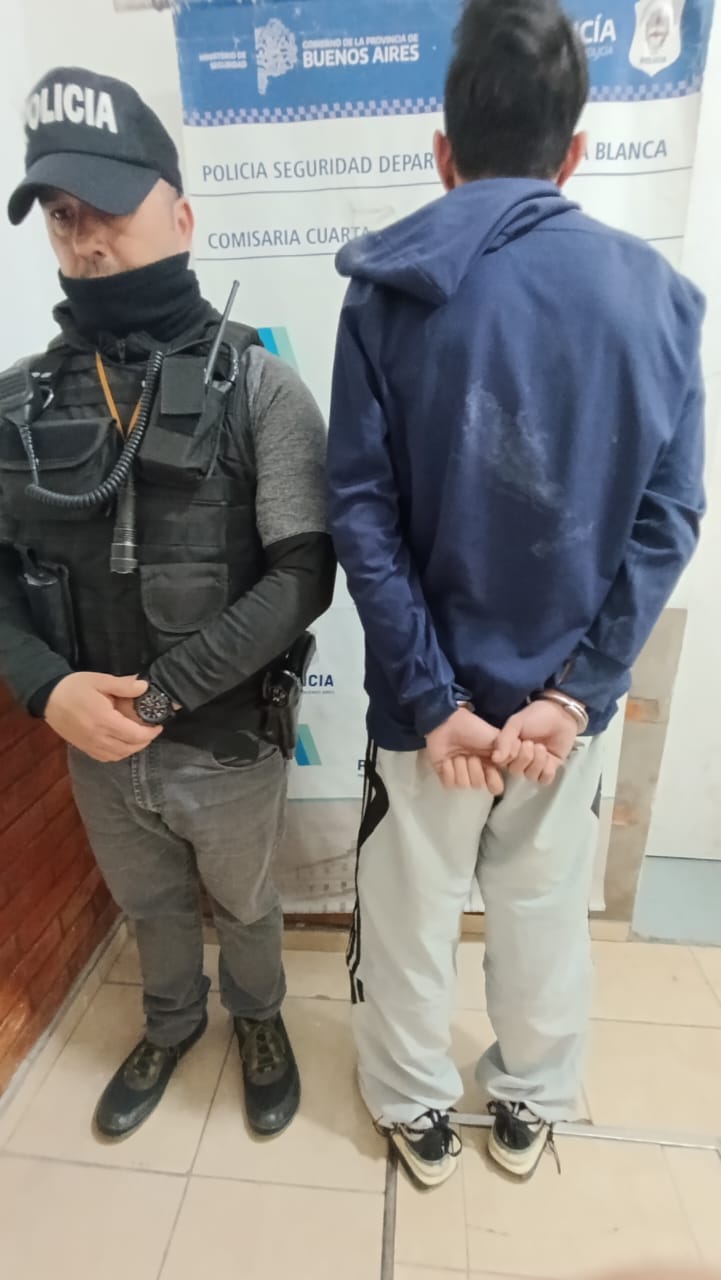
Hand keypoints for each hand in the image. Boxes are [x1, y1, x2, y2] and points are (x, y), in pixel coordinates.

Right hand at [45, 673, 162, 762]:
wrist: (48, 697)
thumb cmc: (74, 687)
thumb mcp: (100, 680)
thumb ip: (123, 685)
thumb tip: (144, 687)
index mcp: (104, 720)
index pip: (134, 734)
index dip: (150, 733)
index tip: (158, 725)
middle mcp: (98, 737)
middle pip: (129, 748)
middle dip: (144, 741)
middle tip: (151, 730)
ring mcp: (90, 745)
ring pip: (118, 755)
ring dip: (132, 749)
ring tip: (139, 737)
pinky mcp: (83, 748)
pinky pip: (106, 758)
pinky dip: (118, 754)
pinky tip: (122, 744)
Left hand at [426, 708, 504, 793]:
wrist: (448, 723)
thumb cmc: (473, 729)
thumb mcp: (496, 738)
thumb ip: (509, 752)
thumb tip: (508, 766)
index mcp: (490, 766)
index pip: (496, 787)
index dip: (493, 780)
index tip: (490, 765)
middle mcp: (476, 773)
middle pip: (478, 785)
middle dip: (474, 767)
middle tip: (471, 754)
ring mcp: (460, 775)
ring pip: (463, 785)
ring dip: (460, 766)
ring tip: (457, 753)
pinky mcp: (445, 776)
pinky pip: (449, 784)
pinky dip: (448, 770)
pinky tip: (447, 759)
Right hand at [492, 700, 578, 784]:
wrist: (560, 714)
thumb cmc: (536, 716)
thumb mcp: (515, 723)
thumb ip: (504, 740)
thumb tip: (495, 759)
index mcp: (508, 749)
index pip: (502, 763)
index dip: (510, 755)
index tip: (516, 742)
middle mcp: (519, 759)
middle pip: (516, 771)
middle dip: (524, 757)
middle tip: (531, 743)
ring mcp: (535, 765)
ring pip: (530, 776)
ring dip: (537, 761)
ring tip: (541, 747)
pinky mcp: (550, 768)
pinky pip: (544, 779)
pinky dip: (547, 769)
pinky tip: (549, 757)